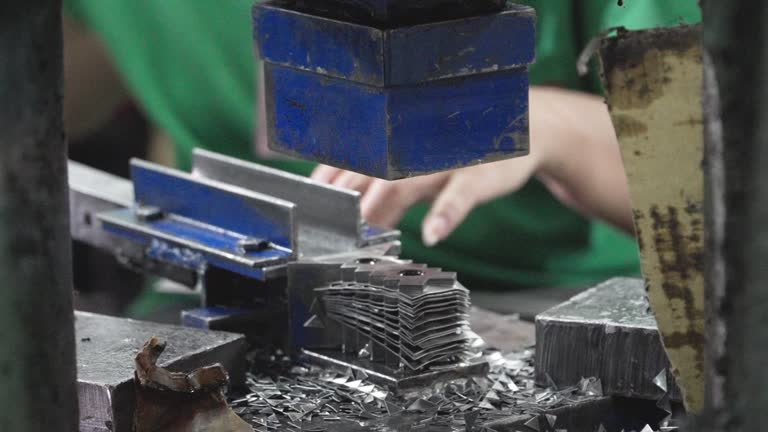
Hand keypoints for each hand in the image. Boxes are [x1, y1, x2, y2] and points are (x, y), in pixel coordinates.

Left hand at [312, 154, 541, 245]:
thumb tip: (339, 198)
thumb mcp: (417, 158)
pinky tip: (432, 233)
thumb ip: (381, 178)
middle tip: (336, 228)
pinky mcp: (480, 175)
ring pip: (408, 181)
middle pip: (374, 174)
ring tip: (369, 230)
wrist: (522, 130)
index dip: (331, 181)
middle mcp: (418, 148)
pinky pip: (460, 195)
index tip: (314, 205)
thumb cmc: (460, 149)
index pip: (355, 161)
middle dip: (352, 201)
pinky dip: (445, 214)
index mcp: (401, 143)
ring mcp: (449, 159)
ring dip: (384, 206)